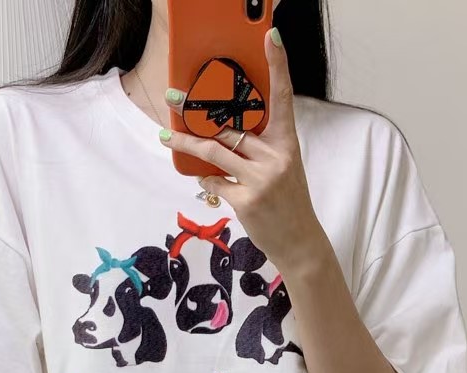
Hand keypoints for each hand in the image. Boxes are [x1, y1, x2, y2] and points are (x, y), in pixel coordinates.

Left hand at [160, 28, 326, 273]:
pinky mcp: (246, 200)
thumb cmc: (288, 202)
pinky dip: (206, 181)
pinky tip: (206, 182)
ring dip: (186, 142)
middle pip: (230, 125)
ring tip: (166, 133)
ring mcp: (261, 179)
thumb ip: (260, 149)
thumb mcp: (283, 168)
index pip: (283, 97)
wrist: (299, 242)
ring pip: (214, 152)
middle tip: (174, 95)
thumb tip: (222, 134)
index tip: (271, 36)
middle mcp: (275, 156)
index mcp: (287, 143)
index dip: (279, 65)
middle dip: (198, 109)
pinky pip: (214, 182)